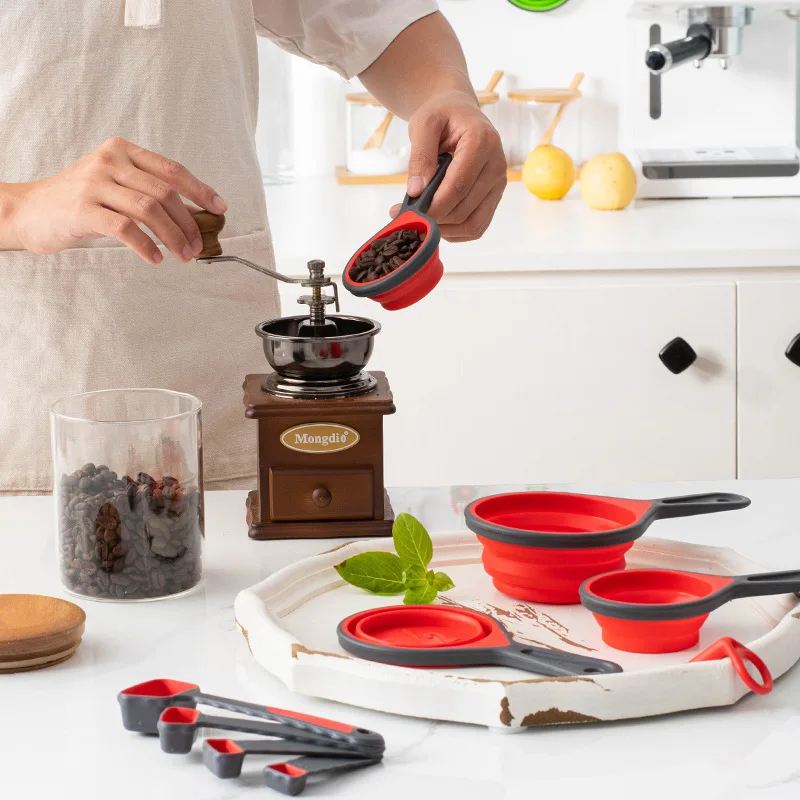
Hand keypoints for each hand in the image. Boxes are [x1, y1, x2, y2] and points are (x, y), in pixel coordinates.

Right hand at [10, 137, 226, 263]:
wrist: (29, 211)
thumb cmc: (79, 201)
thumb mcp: (114, 184)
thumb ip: (147, 191)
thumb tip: (193, 214)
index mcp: (122, 151)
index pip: (172, 170)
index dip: (200, 190)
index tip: (220, 209)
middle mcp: (110, 162)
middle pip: (165, 193)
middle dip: (188, 223)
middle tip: (198, 246)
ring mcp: (95, 184)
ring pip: (150, 210)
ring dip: (173, 237)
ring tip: (183, 255)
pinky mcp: (83, 209)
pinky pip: (125, 229)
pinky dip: (146, 246)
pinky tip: (156, 258)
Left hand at [392, 91, 505, 241]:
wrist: (460, 114)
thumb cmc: (442, 116)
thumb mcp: (423, 124)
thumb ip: (420, 156)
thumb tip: (416, 191)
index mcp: (482, 142)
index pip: (459, 185)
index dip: (434, 205)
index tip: (410, 212)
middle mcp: (497, 165)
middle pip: (464, 208)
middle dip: (434, 218)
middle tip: (406, 215)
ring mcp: (499, 184)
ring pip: (472, 224)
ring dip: (444, 229)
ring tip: (421, 218)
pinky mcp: (494, 198)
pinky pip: (477, 227)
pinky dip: (455, 232)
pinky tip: (437, 221)